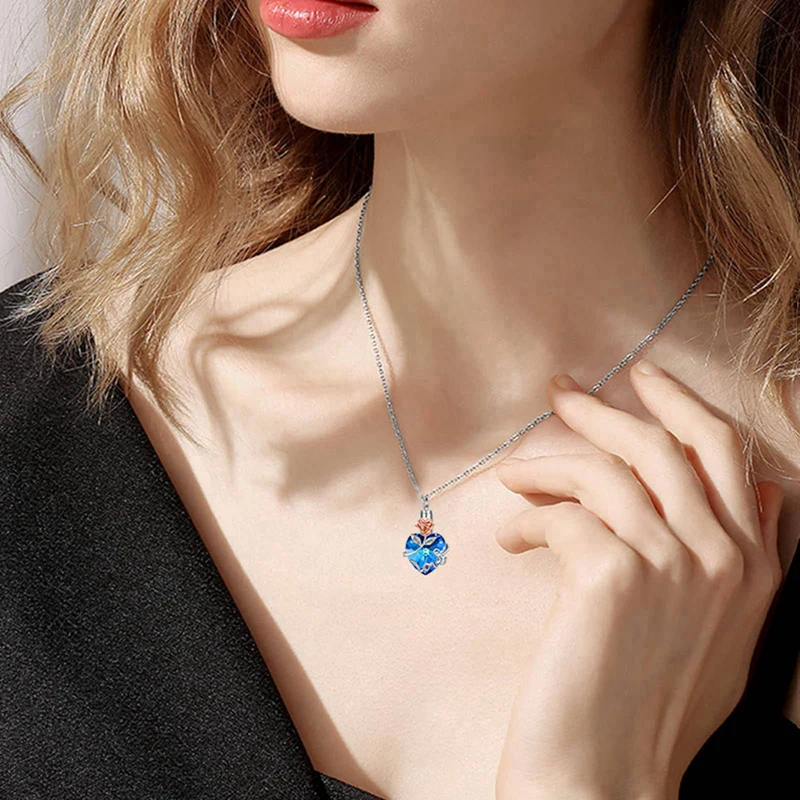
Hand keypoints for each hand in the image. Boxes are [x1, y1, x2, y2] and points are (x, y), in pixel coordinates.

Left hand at [492, 360, 783, 799]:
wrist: (608, 775)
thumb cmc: (652, 701)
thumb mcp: (727, 629)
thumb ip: (750, 557)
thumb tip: (768, 490)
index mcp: (753, 565)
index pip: (724, 450)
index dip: (680, 403)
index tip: (641, 377)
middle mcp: (723, 556)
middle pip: (663, 443)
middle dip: (608, 408)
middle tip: (562, 391)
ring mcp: (671, 563)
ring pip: (605, 469)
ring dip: (548, 464)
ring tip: (513, 476)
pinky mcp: (611, 575)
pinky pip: (561, 514)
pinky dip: (527, 518)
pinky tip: (510, 540)